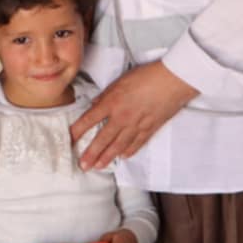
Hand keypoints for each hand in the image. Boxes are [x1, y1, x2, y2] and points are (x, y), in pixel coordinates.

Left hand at [70, 62, 198, 171]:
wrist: (173, 81)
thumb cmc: (147, 76)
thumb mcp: (120, 81)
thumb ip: (106, 95)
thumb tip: (96, 105)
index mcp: (112, 102)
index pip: (88, 120)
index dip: (77, 131)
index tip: (69, 141)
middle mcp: (122, 117)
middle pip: (102, 139)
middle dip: (90, 153)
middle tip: (82, 165)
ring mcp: (136, 125)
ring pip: (118, 145)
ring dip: (107, 157)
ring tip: (98, 166)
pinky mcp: (150, 128)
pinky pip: (136, 143)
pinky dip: (129, 151)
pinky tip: (122, 157)